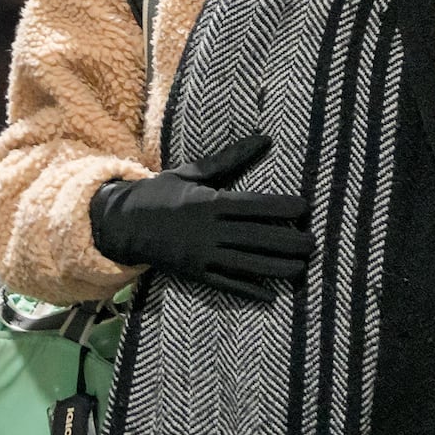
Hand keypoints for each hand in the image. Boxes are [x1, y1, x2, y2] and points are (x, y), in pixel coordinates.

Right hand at [89, 131, 310, 296]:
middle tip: (313, 243)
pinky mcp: (195, 274)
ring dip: (277, 268)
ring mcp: (201, 255)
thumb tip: (264, 139)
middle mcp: (207, 231)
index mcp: (207, 203)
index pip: (252, 206)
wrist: (121, 224)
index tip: (304, 208)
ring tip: (302, 268)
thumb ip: (228, 159)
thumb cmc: (159, 193)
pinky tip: (271, 295)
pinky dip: (249, 291)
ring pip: (247, 265)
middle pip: (256, 238)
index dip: (280, 207)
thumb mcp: (191, 172)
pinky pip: (226, 285)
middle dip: (287, 242)